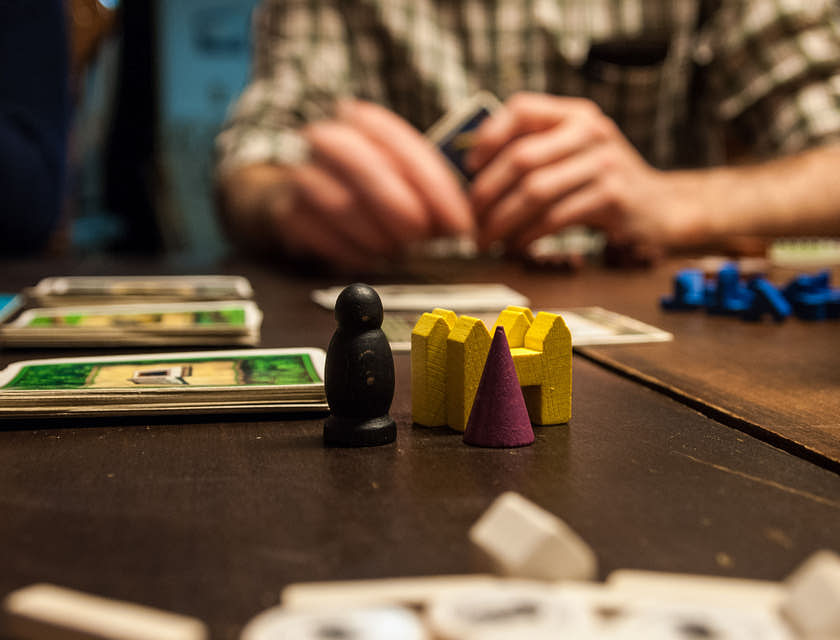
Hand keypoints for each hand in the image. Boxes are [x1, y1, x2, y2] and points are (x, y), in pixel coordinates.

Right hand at [270, 100, 472, 268]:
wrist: (304, 196)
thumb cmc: (369, 186)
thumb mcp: (404, 176)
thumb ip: (431, 191)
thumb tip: (461, 226)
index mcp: (363, 121)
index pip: (401, 145)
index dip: (436, 188)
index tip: (459, 224)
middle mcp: (328, 140)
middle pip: (366, 167)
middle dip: (401, 208)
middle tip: (422, 238)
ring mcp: (302, 174)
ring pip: (341, 205)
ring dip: (377, 236)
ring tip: (397, 252)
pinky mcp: (286, 213)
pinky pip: (321, 236)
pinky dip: (352, 253)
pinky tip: (371, 260)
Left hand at [468, 92, 688, 251]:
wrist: (662, 207)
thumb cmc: (604, 184)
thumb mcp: (575, 155)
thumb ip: (537, 153)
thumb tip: (473, 178)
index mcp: (575, 115)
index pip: (522, 109)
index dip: (488, 137)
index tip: (468, 167)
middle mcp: (590, 132)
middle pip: (521, 158)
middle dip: (486, 194)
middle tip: (471, 220)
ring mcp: (605, 163)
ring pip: (534, 192)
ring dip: (502, 221)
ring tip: (487, 240)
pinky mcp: (612, 198)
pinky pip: (555, 217)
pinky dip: (528, 235)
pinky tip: (517, 246)